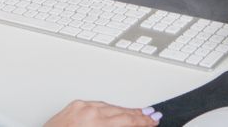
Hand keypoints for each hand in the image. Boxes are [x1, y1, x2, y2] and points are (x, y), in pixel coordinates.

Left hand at [44, 101, 158, 126]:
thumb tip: (130, 126)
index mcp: (96, 124)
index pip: (127, 120)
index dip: (143, 121)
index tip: (154, 121)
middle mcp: (89, 111)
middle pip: (121, 111)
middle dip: (137, 114)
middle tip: (151, 116)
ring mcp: (80, 106)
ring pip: (110, 106)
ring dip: (124, 111)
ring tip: (137, 114)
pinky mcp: (74, 105)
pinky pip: (96, 104)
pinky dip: (108, 108)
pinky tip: (115, 111)